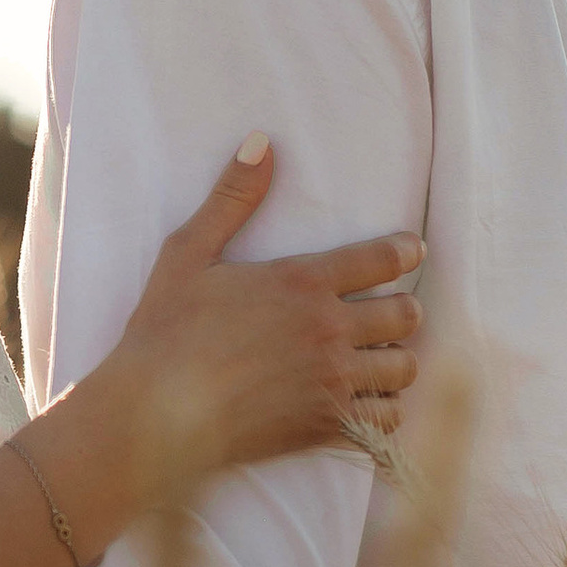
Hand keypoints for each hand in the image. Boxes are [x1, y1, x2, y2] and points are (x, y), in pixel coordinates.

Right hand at [91, 137, 422, 500]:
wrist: (157, 414)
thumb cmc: (166, 332)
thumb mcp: (189, 253)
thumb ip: (232, 198)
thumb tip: (262, 140)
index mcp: (303, 282)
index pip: (384, 258)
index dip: (405, 252)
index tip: (410, 252)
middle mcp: (329, 330)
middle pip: (407, 315)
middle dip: (403, 311)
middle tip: (387, 314)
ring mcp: (333, 381)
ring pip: (404, 368)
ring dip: (396, 361)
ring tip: (378, 360)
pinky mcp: (327, 426)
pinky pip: (387, 419)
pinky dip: (383, 411)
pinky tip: (365, 403)